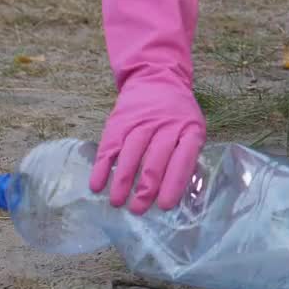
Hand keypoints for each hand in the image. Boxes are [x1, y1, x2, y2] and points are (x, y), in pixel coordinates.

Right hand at [90, 0, 205, 213]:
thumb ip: (187, 157)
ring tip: (117, 202)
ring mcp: (140, 123)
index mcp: (189, 130)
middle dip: (146, 189)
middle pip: (155, 160)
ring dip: (122, 182)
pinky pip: (108, 147)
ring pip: (130, 155)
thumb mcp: (193, 129)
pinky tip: (96, 185)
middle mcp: (165, 126)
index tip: (164, 206)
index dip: (173, 184)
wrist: (156, 78)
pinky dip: (101, 168)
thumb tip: (178, 196)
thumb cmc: (178, 115)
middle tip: (138, 209)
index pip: (183, 160)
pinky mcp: (118, 122)